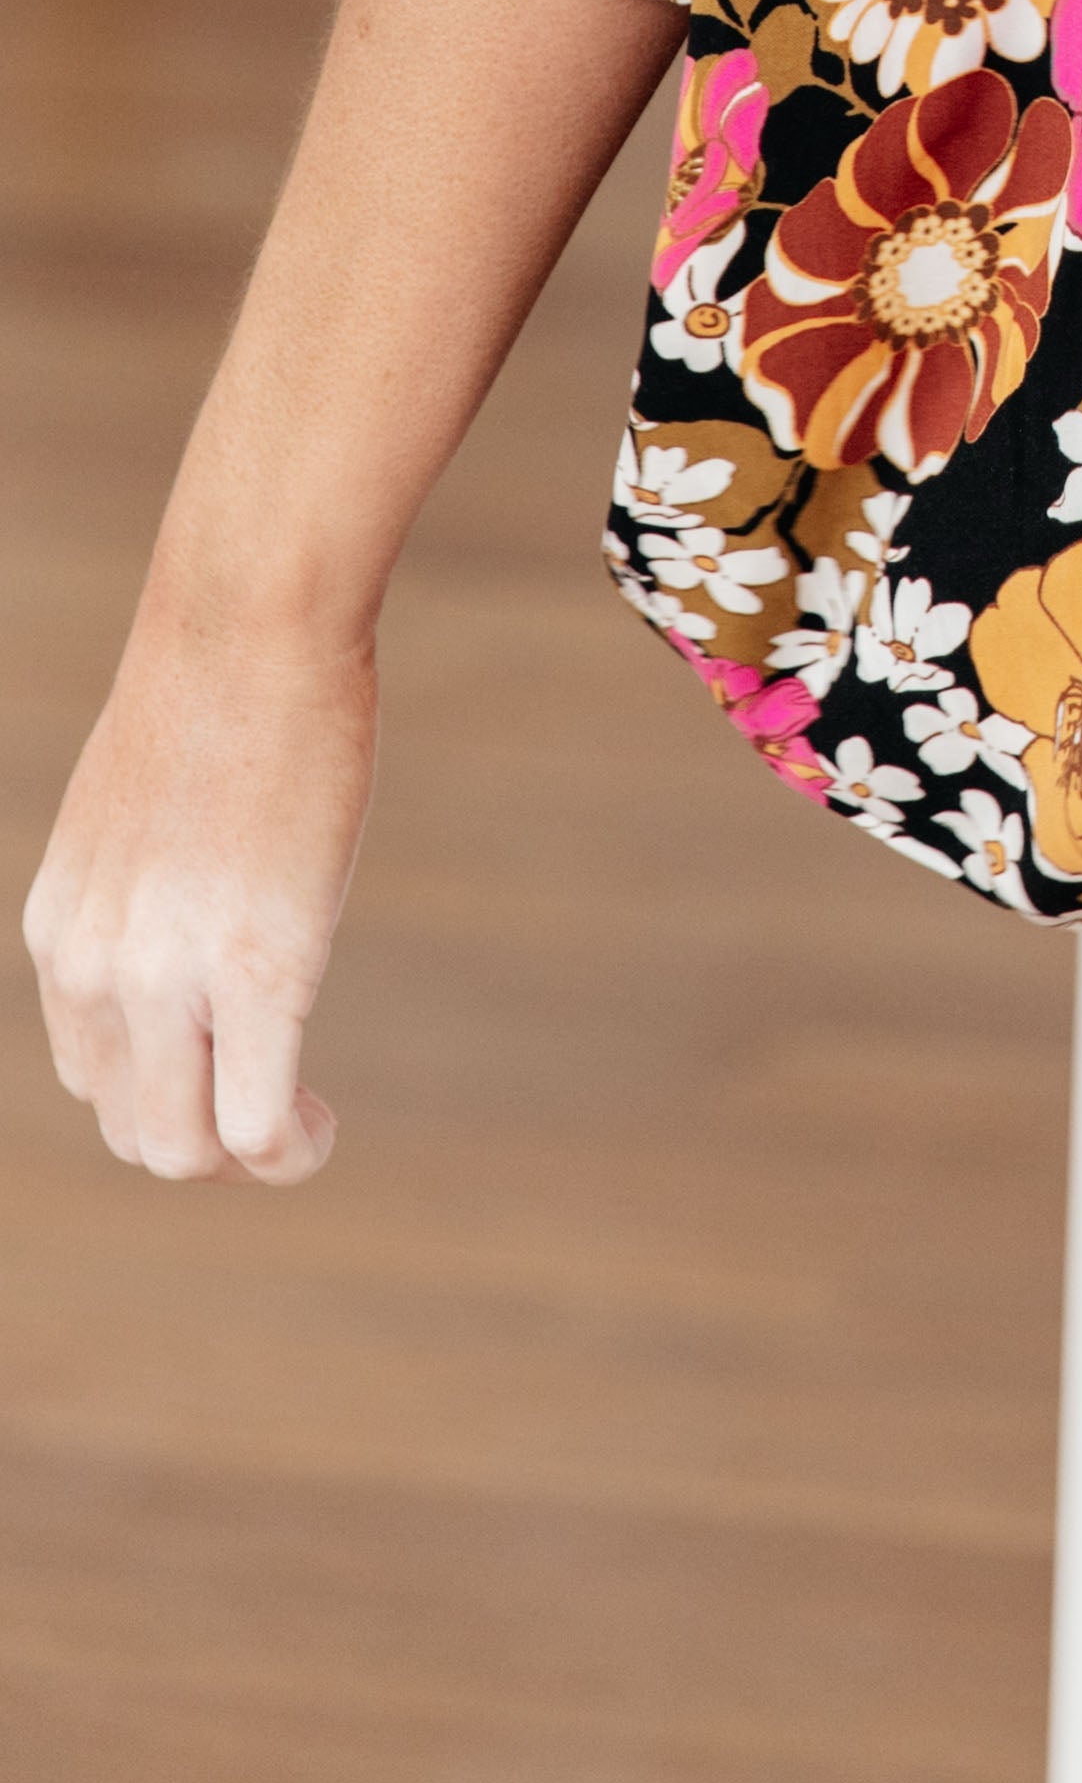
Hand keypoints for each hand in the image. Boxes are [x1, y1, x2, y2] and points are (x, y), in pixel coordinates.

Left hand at [24, 613, 378, 1183]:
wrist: (249, 623)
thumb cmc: (217, 694)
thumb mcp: (134, 815)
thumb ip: (142, 893)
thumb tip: (191, 935)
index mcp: (61, 932)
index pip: (89, 1076)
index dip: (166, 1093)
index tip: (235, 1065)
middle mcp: (95, 968)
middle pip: (133, 1130)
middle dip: (206, 1145)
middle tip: (278, 1108)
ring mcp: (172, 974)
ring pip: (184, 1148)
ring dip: (243, 1160)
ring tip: (300, 1126)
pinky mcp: (260, 968)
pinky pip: (255, 1122)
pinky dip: (288, 1152)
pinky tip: (319, 1128)